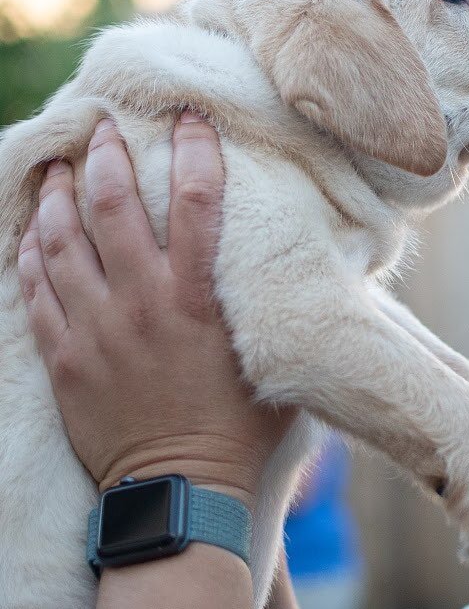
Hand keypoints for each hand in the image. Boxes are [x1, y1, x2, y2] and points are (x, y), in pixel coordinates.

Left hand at [17, 113, 294, 507]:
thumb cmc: (243, 426)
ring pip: (62, 242)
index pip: (196, 201)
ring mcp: (97, 330)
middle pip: (115, 208)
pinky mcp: (66, 359)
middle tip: (103, 127)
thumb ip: (274, 305)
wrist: (184, 492)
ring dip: (58, 197)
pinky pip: (36, 293)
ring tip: (59, 168)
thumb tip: (297, 265)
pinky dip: (31, 255)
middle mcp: (143, 303)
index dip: (193, 149)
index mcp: (199, 299)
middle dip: (108, 156)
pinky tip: (33, 232)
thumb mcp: (273, 356)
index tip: (188, 116)